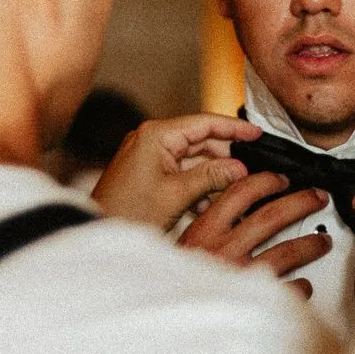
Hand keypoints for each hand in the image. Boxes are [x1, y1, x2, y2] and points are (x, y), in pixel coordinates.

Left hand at [91, 113, 262, 230]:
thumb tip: (240, 167)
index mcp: (156, 134)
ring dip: (212, 174)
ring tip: (234, 188)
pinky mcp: (148, 172)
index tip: (257, 134)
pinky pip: (180, 171)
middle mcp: (151, 138)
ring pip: (192, 158)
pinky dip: (196, 184)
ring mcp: (149, 155)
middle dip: (225, 156)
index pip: (204, 123)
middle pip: (200, 140)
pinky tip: (209, 203)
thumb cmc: (127, 212)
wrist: (97, 230)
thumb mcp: (177, 194)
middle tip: (252, 168)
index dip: (234, 128)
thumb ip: (212, 176)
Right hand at [177, 172, 332, 296]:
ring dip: (309, 245)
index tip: (281, 180)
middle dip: (300, 203)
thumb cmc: (173, 286)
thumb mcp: (181, 249)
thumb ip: (206, 229)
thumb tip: (232, 210)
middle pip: (271, 217)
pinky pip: (285, 292)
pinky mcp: (250, 303)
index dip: (265, 182)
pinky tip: (305, 285)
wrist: (166, 328)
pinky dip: (299, 287)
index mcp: (204, 232)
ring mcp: (239, 277)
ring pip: (286, 253)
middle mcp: (224, 250)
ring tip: (323, 242)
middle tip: (317, 198)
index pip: (240, 194)